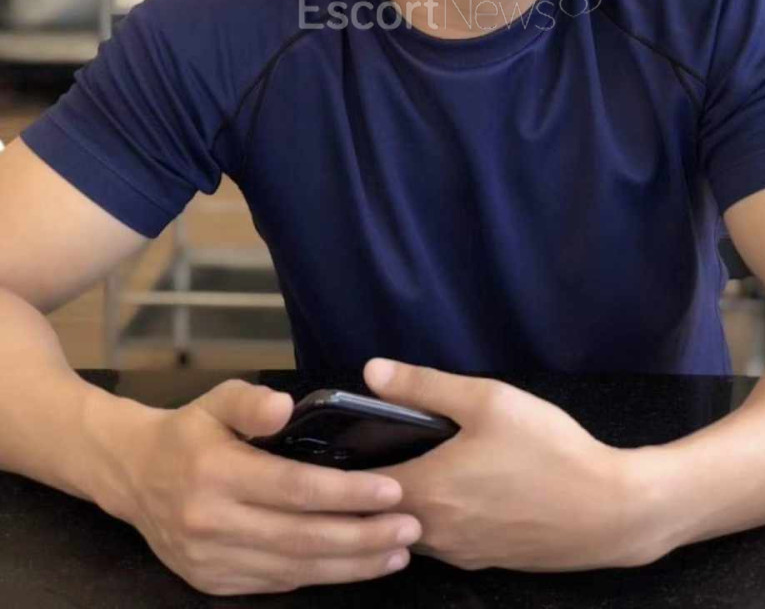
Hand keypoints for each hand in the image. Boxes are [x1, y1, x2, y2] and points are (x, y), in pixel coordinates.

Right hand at [110, 379, 422, 595]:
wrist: (133, 476)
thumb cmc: (189, 431)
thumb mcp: (217, 400)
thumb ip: (252, 400)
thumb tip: (286, 406)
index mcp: (216, 473)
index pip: (295, 488)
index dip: (348, 493)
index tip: (393, 489)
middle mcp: (212, 523)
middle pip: (302, 537)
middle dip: (363, 536)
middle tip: (411, 527)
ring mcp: (212, 560)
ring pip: (294, 569)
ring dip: (351, 565)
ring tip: (396, 553)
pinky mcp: (213, 583)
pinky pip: (276, 583)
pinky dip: (319, 576)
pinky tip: (353, 565)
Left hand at [362, 359, 663, 572]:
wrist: (610, 511)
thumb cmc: (548, 450)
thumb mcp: (488, 400)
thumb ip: (425, 386)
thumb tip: (371, 371)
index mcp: (426, 491)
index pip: (357, 489)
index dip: (341, 468)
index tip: (330, 446)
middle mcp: (434, 532)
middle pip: (380, 514)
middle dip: (365, 490)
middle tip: (362, 453)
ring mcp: (461, 553)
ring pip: (411, 530)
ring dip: (399, 506)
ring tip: (402, 467)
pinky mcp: (486, 560)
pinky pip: (442, 540)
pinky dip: (432, 518)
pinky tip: (453, 490)